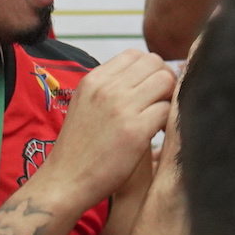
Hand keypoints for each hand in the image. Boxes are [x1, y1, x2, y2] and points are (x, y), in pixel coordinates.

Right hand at [44, 51, 175, 201]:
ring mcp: (121, 107)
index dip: (150, 69)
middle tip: (161, 102)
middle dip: (165, 80)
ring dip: (169, 98)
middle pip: (155, 63)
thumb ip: (110, 87)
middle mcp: (107, 88)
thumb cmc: (80, 147)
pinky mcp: (135, 130)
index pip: (136, 54)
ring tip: (159, 117)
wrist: (65, 180)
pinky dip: (168, 120)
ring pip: (165, 82)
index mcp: (94, 79)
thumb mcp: (86, 104)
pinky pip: (167, 110)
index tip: (150, 89)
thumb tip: (143, 75)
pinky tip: (157, 133)